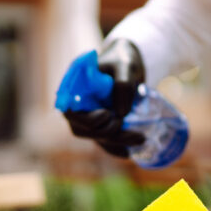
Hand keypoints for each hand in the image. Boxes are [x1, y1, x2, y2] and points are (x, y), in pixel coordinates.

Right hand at [65, 39, 145, 157]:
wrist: (129, 61)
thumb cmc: (123, 58)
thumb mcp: (126, 65)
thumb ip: (122, 85)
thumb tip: (120, 113)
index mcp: (74, 86)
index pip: (69, 111)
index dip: (86, 119)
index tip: (107, 115)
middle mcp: (77, 103)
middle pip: (81, 128)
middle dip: (106, 133)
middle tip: (129, 127)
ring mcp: (88, 115)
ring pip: (94, 136)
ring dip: (115, 142)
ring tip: (140, 139)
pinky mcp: (100, 123)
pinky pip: (104, 140)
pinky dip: (116, 147)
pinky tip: (129, 152)